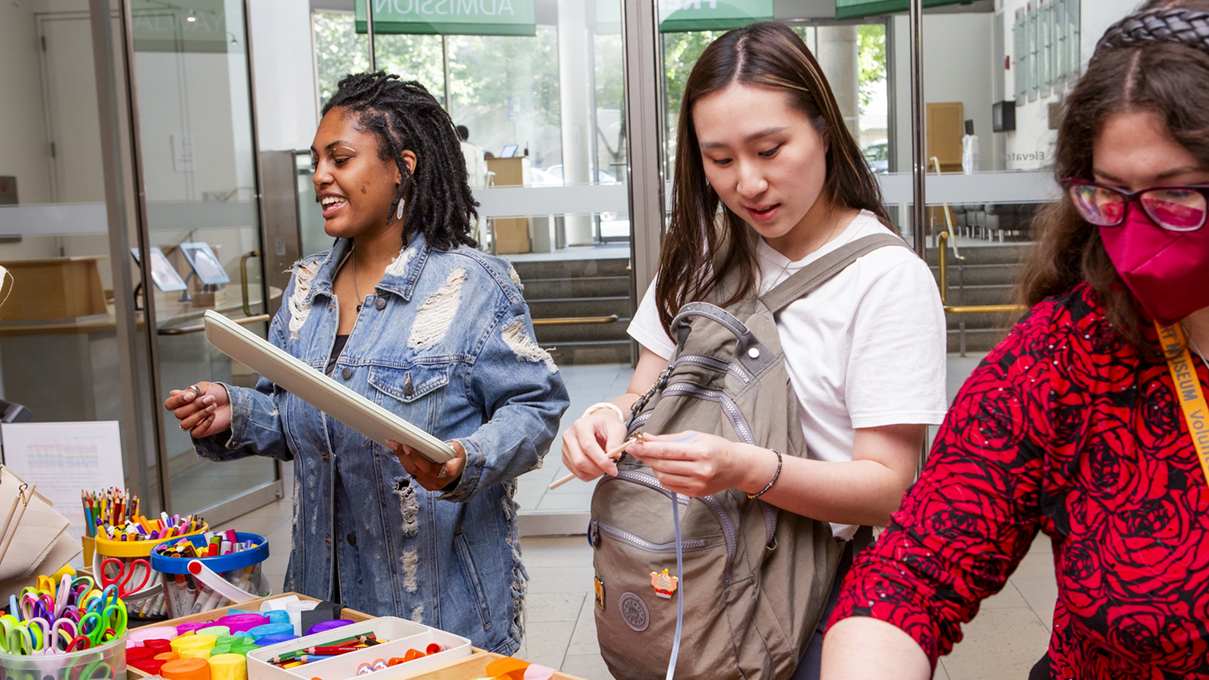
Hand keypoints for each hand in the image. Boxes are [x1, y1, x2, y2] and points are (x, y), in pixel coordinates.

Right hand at [163, 382, 230, 438]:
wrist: (233, 402)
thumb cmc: (218, 394)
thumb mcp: (204, 388)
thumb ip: (190, 391)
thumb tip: (173, 393)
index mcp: (183, 402)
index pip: (169, 404)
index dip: (178, 400)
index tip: (191, 395)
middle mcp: (185, 413)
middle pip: (178, 414)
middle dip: (195, 405)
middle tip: (210, 399)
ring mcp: (192, 423)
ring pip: (185, 424)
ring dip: (200, 414)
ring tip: (213, 406)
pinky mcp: (200, 431)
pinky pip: (195, 432)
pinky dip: (205, 423)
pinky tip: (213, 416)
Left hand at [390, 440, 466, 491]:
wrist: (461, 471)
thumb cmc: (458, 458)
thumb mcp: (458, 449)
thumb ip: (450, 446)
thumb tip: (433, 443)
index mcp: (447, 473)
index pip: (428, 467)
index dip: (416, 458)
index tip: (406, 447)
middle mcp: (438, 482)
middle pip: (416, 470)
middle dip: (403, 455)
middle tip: (394, 443)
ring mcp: (430, 485)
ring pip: (412, 472)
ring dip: (402, 458)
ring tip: (394, 445)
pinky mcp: (425, 484)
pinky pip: (413, 473)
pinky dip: (406, 462)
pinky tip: (400, 453)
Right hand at [561, 410, 628, 481]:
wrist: (598, 423)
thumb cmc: (606, 424)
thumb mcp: (617, 428)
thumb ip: (616, 441)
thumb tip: (615, 455)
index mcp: (581, 425)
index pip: (588, 446)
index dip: (601, 460)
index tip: (612, 468)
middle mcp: (570, 436)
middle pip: (579, 460)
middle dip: (596, 469)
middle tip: (610, 469)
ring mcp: (566, 447)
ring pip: (577, 468)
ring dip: (593, 473)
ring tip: (604, 468)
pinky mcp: (566, 457)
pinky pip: (576, 472)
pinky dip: (588, 475)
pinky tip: (596, 469)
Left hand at [627, 431, 762, 497]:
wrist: (736, 467)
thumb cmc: (716, 447)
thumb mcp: (695, 436)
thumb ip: (669, 439)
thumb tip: (646, 438)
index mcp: (701, 452)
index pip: (667, 451)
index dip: (647, 448)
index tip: (633, 445)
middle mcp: (700, 470)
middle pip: (663, 465)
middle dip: (646, 456)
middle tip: (636, 449)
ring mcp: (698, 484)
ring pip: (664, 477)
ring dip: (654, 466)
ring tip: (655, 457)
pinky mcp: (695, 493)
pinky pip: (670, 485)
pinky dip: (663, 476)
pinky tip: (665, 468)